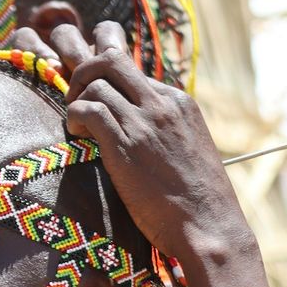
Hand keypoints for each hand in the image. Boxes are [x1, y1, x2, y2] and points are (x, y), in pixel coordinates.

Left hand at [51, 22, 269, 286]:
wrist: (211, 228)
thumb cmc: (201, 205)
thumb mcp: (191, 154)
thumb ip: (169, 135)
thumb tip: (148, 140)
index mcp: (180, 103)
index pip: (135, 72)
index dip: (110, 82)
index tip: (100, 103)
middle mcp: (162, 103)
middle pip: (111, 58)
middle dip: (84, 71)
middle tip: (77, 98)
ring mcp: (144, 122)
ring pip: (96, 80)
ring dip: (76, 98)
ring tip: (76, 124)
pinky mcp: (126, 144)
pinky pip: (88, 108)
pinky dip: (74, 117)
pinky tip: (77, 136)